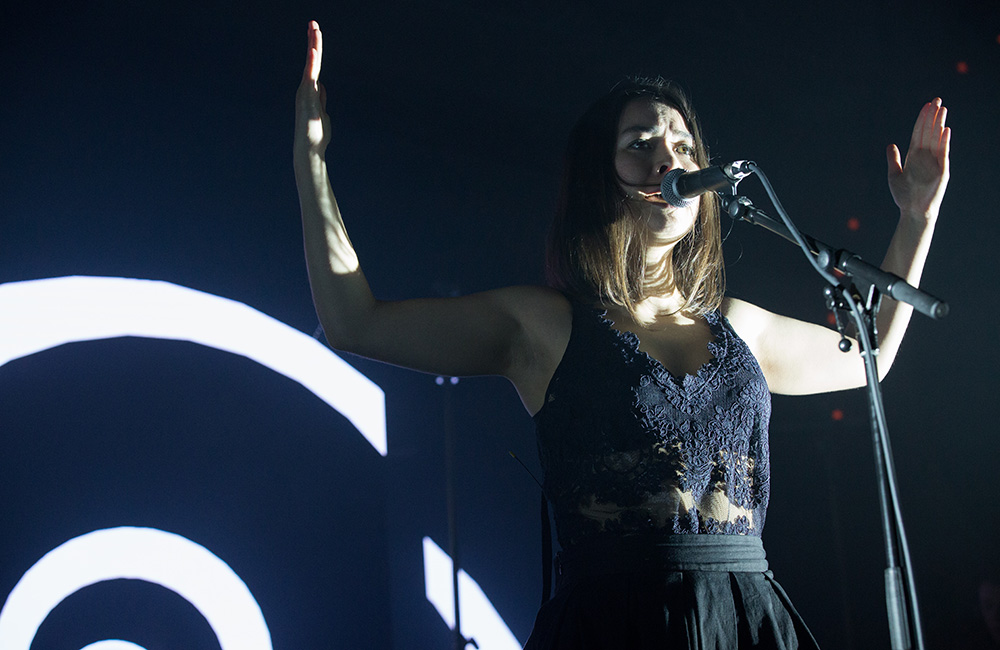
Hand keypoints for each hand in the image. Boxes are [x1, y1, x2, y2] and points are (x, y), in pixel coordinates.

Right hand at [294, 21, 330, 154]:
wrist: (310, 148)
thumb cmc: (316, 134)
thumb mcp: (322, 111)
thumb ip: (321, 98)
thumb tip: (322, 87)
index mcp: (311, 90)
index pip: (314, 64)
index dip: (315, 49)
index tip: (315, 33)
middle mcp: (306, 88)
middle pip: (312, 59)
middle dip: (313, 40)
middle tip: (313, 22)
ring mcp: (306, 91)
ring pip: (311, 64)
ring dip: (313, 45)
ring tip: (314, 28)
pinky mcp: (308, 97)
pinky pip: (310, 76)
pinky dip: (312, 62)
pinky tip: (314, 50)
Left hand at [887, 98, 950, 221]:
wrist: (912, 211)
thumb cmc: (903, 196)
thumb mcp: (894, 175)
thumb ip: (894, 160)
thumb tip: (891, 145)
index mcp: (915, 156)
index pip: (919, 133)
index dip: (922, 120)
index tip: (926, 106)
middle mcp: (926, 156)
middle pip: (929, 132)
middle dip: (932, 116)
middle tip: (936, 100)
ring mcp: (934, 162)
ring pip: (937, 138)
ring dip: (939, 124)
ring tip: (942, 109)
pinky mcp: (941, 170)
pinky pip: (943, 153)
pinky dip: (944, 142)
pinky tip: (945, 130)